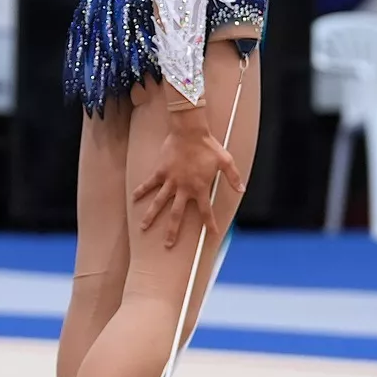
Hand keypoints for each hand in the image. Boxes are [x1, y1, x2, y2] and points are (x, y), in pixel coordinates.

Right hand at [134, 111, 242, 247]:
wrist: (189, 131)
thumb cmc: (208, 146)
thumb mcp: (225, 161)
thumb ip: (233, 177)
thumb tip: (242, 190)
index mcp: (200, 188)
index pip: (206, 211)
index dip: (210, 224)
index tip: (212, 235)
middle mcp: (184, 188)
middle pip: (176, 214)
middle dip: (172, 230)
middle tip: (168, 244)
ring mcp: (170, 180)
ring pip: (159, 202)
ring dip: (151, 216)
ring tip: (143, 228)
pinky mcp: (161, 171)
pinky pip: (149, 184)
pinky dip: (141, 191)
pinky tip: (134, 199)